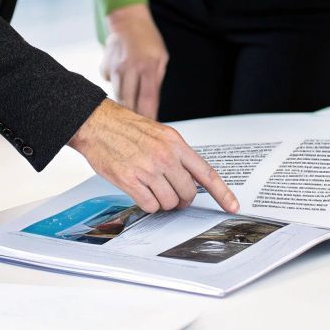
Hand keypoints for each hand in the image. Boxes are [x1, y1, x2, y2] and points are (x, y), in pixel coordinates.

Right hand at [68, 99, 241, 214]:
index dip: (222, 193)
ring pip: (169, 202)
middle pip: (188, 193)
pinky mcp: (130, 180)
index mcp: (175, 143)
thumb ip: (177, 155)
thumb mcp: (160, 134)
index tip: (232, 206)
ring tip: (153, 190)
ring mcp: (147, 169)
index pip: (206, 173)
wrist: (97, 123)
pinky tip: (141, 193)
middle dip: (183, 200)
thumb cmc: (127, 128)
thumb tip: (191, 179)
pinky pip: (149, 206)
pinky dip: (148, 205)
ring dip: (163, 203)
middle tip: (174, 196)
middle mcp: (165, 156)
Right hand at [102, 3, 168, 119]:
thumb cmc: (148, 39)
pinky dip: (116, 89)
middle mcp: (129, 69)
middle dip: (134, 118)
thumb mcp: (161, 59)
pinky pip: (109, 87)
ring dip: (125, 106)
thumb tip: (153, 105)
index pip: (148, 100)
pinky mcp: (105, 69)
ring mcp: (115, 69)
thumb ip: (156, 81)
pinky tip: (120, 85)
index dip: (150, 118)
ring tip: (130, 111)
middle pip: (129, 103)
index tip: (152, 129)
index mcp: (147, 67)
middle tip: (139, 127)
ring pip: (118, 98)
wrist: (128, 21)